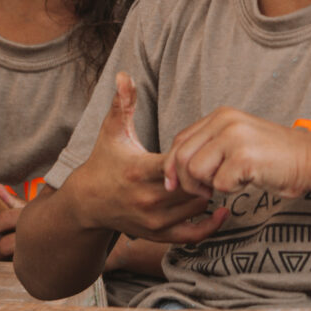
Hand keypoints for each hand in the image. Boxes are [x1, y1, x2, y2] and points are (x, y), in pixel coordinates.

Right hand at [64, 75, 226, 245]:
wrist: (87, 202)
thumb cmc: (104, 162)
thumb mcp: (112, 131)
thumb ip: (122, 103)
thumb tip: (124, 75)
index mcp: (140, 170)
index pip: (179, 163)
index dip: (197, 155)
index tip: (208, 146)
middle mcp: (147, 198)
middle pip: (194, 185)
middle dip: (210, 173)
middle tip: (223, 161)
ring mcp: (153, 220)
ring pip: (197, 207)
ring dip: (212, 193)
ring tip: (220, 177)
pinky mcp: (157, 235)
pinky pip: (192, 236)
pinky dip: (210, 226)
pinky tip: (222, 211)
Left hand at [163, 107, 310, 198]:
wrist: (309, 158)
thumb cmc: (273, 155)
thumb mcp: (236, 140)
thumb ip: (209, 147)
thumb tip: (174, 172)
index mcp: (220, 115)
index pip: (179, 140)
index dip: (172, 166)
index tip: (175, 185)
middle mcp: (225, 121)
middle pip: (181, 157)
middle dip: (186, 182)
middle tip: (204, 191)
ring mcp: (234, 138)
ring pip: (195, 171)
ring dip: (209, 186)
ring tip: (230, 182)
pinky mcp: (244, 157)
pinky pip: (219, 184)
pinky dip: (230, 190)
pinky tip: (247, 181)